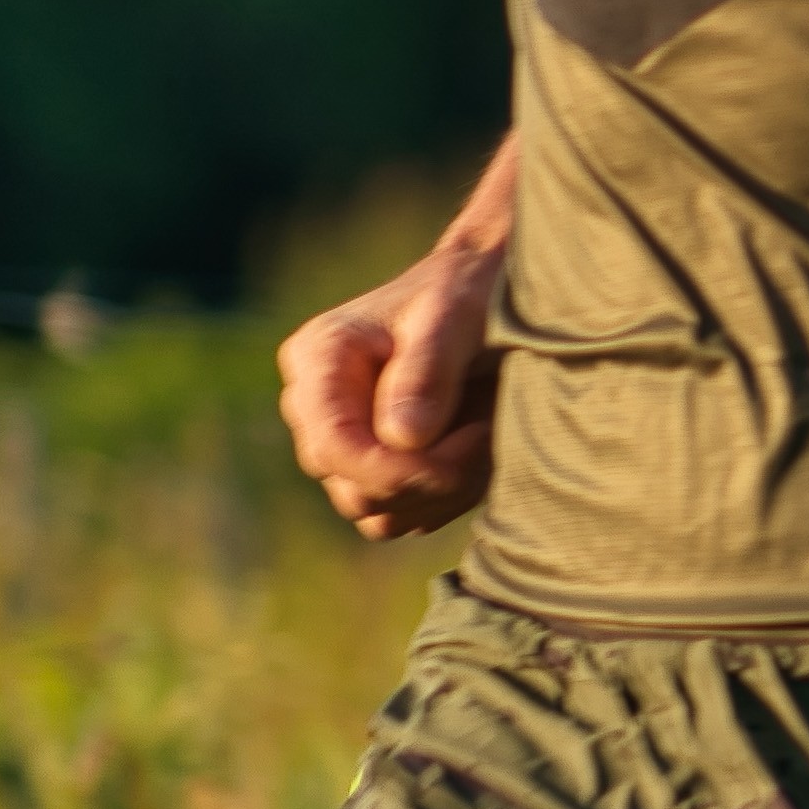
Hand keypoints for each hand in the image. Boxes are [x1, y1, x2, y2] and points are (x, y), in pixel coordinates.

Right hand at [279, 236, 506, 539]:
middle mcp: (317, 406)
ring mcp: (343, 442)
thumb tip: (402, 438)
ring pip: (378, 515)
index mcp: (318, 359)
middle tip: (485, 435)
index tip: (455, 460)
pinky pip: (404, 518)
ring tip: (486, 437)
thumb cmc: (471, 290)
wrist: (491, 291)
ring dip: (442, 493)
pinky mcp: (375, 468)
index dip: (391, 471)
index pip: (332, 447)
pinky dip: (448, 499)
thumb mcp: (455, 315)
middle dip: (427, 479)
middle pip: (354, 490)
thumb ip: (427, 370)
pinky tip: (480, 454)